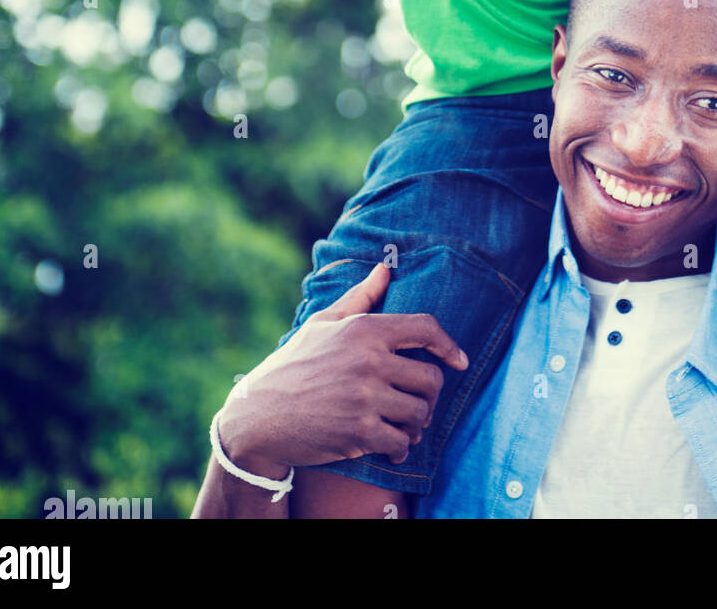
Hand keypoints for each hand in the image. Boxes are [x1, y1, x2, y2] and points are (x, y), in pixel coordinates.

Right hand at [217, 262, 468, 470]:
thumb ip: (361, 298)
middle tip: (417, 401)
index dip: (449, 345)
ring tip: (405, 425)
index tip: (460, 360)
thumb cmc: (293, 365)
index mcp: (364, 329)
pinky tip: (392, 447)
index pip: (425, 329)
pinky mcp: (359, 433)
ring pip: (420, 412)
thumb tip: (385, 268)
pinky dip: (401, 447)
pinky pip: (402, 441)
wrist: (257, 416)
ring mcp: (365, 397)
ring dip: (417, 423)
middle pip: (431, 378)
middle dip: (429, 393)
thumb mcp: (323, 323)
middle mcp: (369, 360)